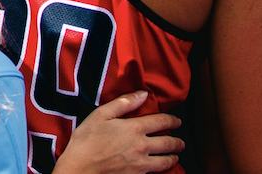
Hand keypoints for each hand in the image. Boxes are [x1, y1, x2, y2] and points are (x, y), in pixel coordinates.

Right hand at [53, 91, 184, 173]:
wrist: (80, 169)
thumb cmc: (86, 141)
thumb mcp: (100, 115)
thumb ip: (123, 103)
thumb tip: (142, 94)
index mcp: (134, 128)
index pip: (161, 122)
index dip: (173, 120)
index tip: (177, 121)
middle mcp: (142, 146)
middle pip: (168, 143)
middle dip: (177, 142)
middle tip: (181, 142)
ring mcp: (141, 163)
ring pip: (166, 161)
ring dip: (173, 157)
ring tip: (175, 156)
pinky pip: (156, 173)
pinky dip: (163, 170)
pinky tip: (161, 168)